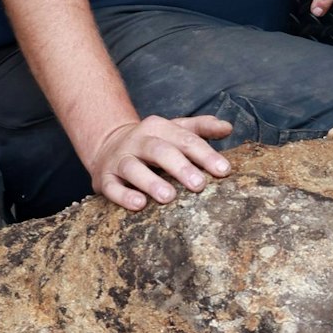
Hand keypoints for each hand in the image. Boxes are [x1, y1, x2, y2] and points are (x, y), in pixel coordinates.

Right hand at [85, 115, 234, 209]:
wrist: (108, 145)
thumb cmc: (153, 142)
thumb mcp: (175, 130)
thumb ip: (201, 127)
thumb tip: (228, 128)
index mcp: (159, 127)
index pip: (185, 139)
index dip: (205, 154)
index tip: (224, 170)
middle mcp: (138, 141)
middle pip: (160, 151)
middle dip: (181, 167)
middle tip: (199, 185)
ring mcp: (120, 159)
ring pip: (134, 168)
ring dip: (151, 182)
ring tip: (169, 197)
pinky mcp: (104, 178)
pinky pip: (112, 187)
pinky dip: (124, 196)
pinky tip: (139, 204)